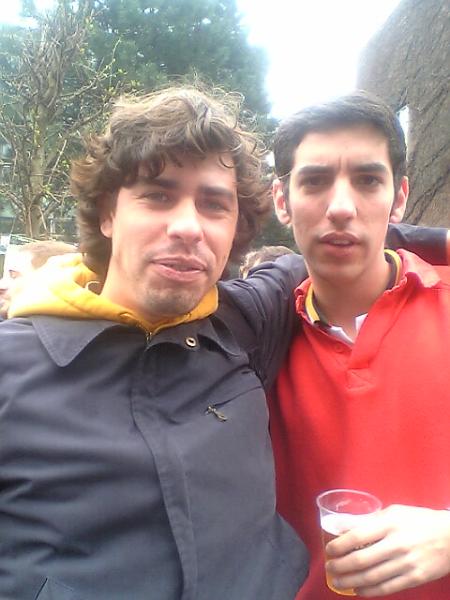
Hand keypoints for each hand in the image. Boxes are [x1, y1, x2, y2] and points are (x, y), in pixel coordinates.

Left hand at [325, 504, 449, 596]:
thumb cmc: (418, 520)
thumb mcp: (394, 512)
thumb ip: (370, 520)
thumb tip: (343, 526)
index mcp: (389, 524)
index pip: (357, 536)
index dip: (339, 545)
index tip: (329, 550)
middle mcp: (397, 544)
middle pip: (361, 560)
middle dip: (341, 566)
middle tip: (329, 568)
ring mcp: (406, 563)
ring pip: (372, 577)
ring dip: (351, 581)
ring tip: (338, 581)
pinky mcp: (415, 578)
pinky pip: (388, 588)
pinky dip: (370, 591)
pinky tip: (359, 591)